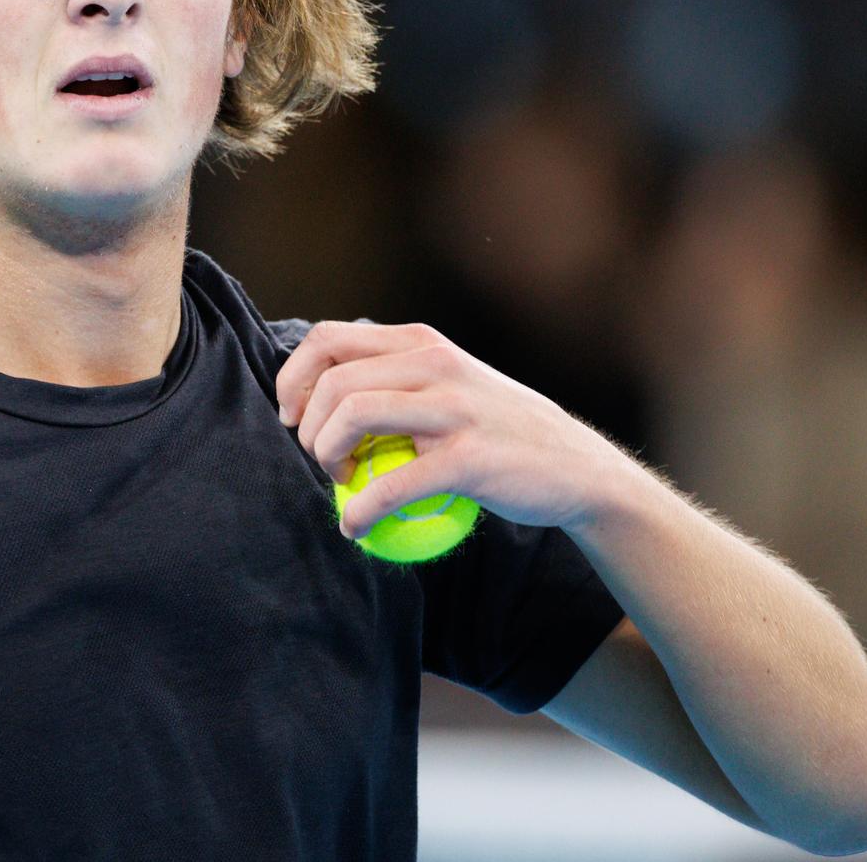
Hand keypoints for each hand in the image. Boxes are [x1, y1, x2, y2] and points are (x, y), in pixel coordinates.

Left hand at [273, 321, 629, 537]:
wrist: (574, 467)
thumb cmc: (499, 431)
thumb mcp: (449, 382)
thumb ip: (396, 377)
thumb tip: (319, 396)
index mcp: (422, 342)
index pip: (329, 339)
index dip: (294, 378)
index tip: (291, 417)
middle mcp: (435, 363)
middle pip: (333, 381)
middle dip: (308, 428)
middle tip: (322, 461)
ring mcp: (453, 408)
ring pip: (353, 415)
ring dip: (327, 458)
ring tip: (340, 485)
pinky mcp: (467, 458)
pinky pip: (391, 485)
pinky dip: (360, 511)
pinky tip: (356, 527)